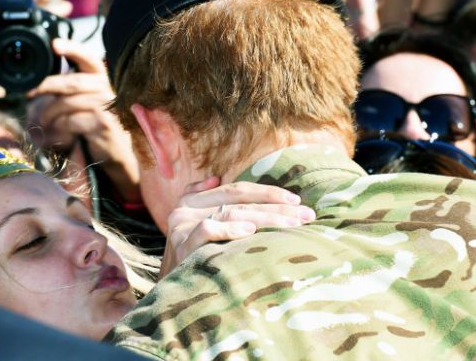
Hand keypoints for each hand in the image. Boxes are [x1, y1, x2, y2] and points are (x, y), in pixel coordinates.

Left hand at [27, 39, 139, 200]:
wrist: (118, 153)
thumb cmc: (97, 124)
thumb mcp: (86, 102)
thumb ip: (72, 89)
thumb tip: (41, 81)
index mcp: (101, 78)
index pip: (88, 57)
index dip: (72, 48)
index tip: (54, 44)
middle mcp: (107, 89)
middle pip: (71, 81)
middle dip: (46, 85)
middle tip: (28, 92)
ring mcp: (107, 107)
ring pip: (68, 104)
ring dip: (49, 114)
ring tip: (41, 122)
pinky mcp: (104, 125)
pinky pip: (72, 122)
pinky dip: (59, 128)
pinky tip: (56, 134)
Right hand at [159, 178, 316, 277]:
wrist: (169, 298)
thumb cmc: (194, 264)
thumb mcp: (200, 233)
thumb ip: (209, 205)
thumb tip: (217, 178)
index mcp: (192, 201)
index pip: (237, 189)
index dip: (268, 192)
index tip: (297, 201)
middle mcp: (185, 209)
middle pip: (238, 200)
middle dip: (276, 205)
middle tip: (306, 214)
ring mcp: (181, 226)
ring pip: (230, 212)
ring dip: (266, 217)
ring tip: (292, 223)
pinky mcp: (180, 245)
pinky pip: (207, 230)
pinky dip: (230, 229)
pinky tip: (251, 231)